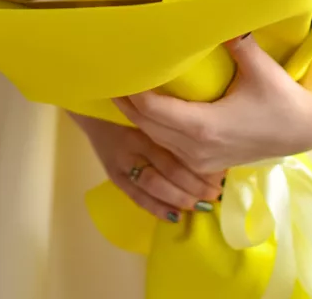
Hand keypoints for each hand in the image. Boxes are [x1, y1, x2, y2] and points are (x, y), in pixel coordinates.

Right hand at [69, 112, 224, 222]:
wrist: (90, 103)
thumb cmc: (128, 96)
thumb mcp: (151, 98)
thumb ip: (173, 112)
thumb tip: (208, 127)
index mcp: (144, 123)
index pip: (174, 149)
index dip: (198, 165)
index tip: (221, 172)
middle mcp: (132, 144)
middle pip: (168, 170)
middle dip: (194, 185)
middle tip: (216, 193)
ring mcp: (121, 163)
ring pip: (154, 187)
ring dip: (179, 199)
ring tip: (201, 206)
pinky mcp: (114, 176)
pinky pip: (137, 197)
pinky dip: (156, 208)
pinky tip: (175, 216)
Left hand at [113, 35, 311, 174]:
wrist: (304, 130)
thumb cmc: (282, 100)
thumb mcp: (261, 68)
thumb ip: (237, 42)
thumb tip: (218, 13)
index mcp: (203, 127)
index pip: (154, 110)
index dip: (131, 92)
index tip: (116, 72)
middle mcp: (195, 148)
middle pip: (147, 126)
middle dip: (126, 103)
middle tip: (107, 77)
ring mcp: (200, 160)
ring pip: (155, 140)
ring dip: (136, 118)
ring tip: (119, 92)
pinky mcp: (205, 162)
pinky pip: (168, 146)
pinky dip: (152, 129)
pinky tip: (144, 113)